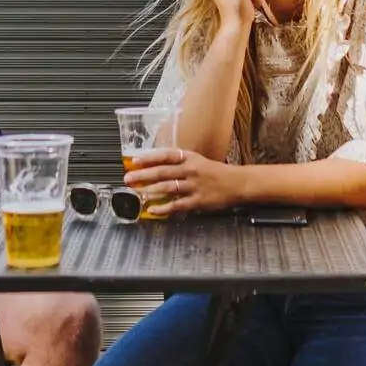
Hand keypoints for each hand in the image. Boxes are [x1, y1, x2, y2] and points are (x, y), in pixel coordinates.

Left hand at [123, 147, 242, 216]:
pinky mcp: (198, 201)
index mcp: (189, 158)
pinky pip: (177, 204)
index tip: (134, 160)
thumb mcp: (198, 161)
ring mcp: (194, 186)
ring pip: (167, 187)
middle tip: (129, 178)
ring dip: (150, 190)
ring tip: (137, 193)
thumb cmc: (216, 172)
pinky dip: (164, 207)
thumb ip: (180, 163)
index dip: (149, 157)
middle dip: (143, 175)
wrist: (236, 183)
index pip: (165, 155)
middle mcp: (190, 170)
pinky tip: (153, 209)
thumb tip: (157, 166)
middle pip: (162, 172)